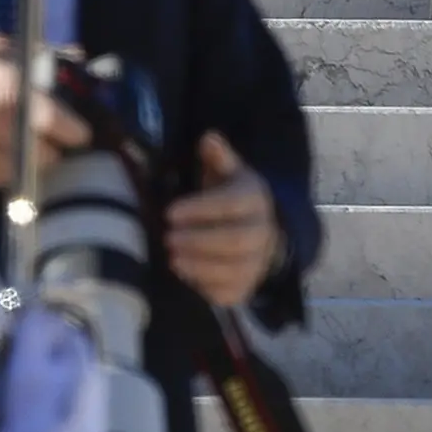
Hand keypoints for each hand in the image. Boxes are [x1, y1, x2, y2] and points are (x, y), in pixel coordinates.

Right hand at [0, 32, 88, 190]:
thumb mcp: (4, 47)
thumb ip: (46, 57)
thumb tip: (82, 59)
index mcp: (7, 86)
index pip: (53, 122)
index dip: (75, 131)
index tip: (81, 132)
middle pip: (43, 155)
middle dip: (56, 150)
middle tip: (57, 142)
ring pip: (23, 173)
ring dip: (34, 164)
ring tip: (35, 150)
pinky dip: (10, 172)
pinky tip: (12, 157)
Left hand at [165, 131, 284, 310]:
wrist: (264, 235)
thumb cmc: (234, 199)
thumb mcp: (229, 173)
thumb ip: (218, 157)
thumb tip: (208, 137)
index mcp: (256, 200)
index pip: (232, 205)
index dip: (201, 210)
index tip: (170, 212)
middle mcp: (262, 233)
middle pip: (235, 240)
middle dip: (199, 241)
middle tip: (168, 237)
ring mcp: (256, 264)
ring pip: (233, 270)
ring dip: (199, 266)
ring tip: (172, 257)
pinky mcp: (246, 288)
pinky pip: (227, 293)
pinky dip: (204, 286)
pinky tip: (185, 273)